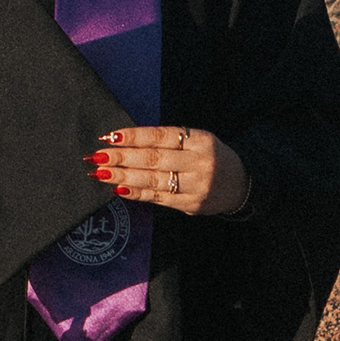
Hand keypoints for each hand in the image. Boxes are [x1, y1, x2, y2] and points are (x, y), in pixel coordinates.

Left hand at [87, 126, 248, 217]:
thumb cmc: (211, 157)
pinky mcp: (191, 205)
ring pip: (153, 180)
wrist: (242, 183)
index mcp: (200, 140)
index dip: (134, 136)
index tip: (110, 137)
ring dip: (123, 177)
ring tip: (101, 173)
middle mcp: (199, 162)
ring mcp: (196, 185)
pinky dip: (136, 193)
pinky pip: (158, 198)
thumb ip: (168, 142)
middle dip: (122, 158)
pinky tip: (118, 189)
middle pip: (153, 159)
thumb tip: (125, 142)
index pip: (160, 136)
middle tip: (97, 156)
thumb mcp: (198, 141)